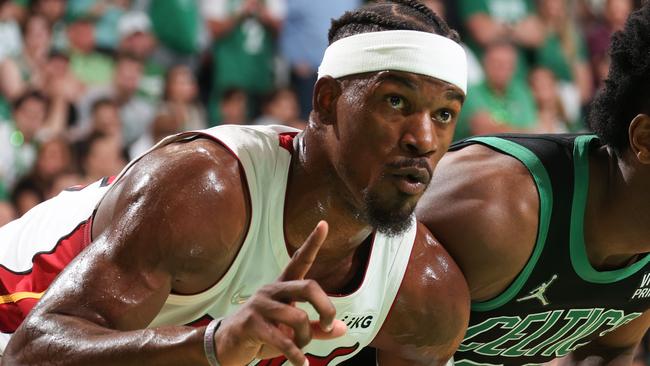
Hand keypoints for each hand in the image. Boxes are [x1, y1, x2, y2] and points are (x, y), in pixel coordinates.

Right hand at [214, 221, 346, 365]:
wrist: (227, 346)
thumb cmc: (263, 334)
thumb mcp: (292, 331)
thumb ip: (316, 328)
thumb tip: (341, 328)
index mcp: (283, 286)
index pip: (299, 260)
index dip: (313, 243)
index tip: (324, 224)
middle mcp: (272, 290)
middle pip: (309, 287)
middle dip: (325, 307)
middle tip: (329, 324)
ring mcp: (260, 305)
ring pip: (298, 317)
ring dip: (306, 338)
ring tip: (301, 349)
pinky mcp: (251, 323)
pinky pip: (282, 338)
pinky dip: (295, 354)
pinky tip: (300, 362)